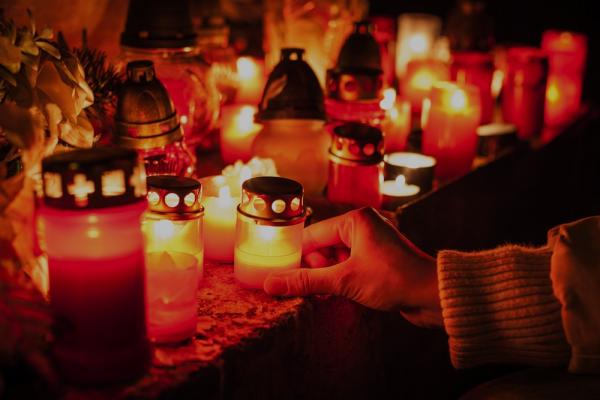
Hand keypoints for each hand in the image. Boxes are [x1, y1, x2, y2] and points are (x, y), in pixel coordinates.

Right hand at [264, 207, 442, 327]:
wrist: (434, 295)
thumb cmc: (395, 279)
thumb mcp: (345, 280)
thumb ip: (306, 281)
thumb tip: (271, 283)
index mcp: (355, 220)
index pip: (311, 235)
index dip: (294, 255)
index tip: (277, 272)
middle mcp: (362, 226)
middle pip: (321, 247)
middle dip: (313, 269)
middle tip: (307, 288)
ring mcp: (370, 243)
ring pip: (334, 259)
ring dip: (326, 276)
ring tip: (325, 293)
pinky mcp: (376, 260)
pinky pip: (347, 266)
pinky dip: (339, 279)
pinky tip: (337, 294)